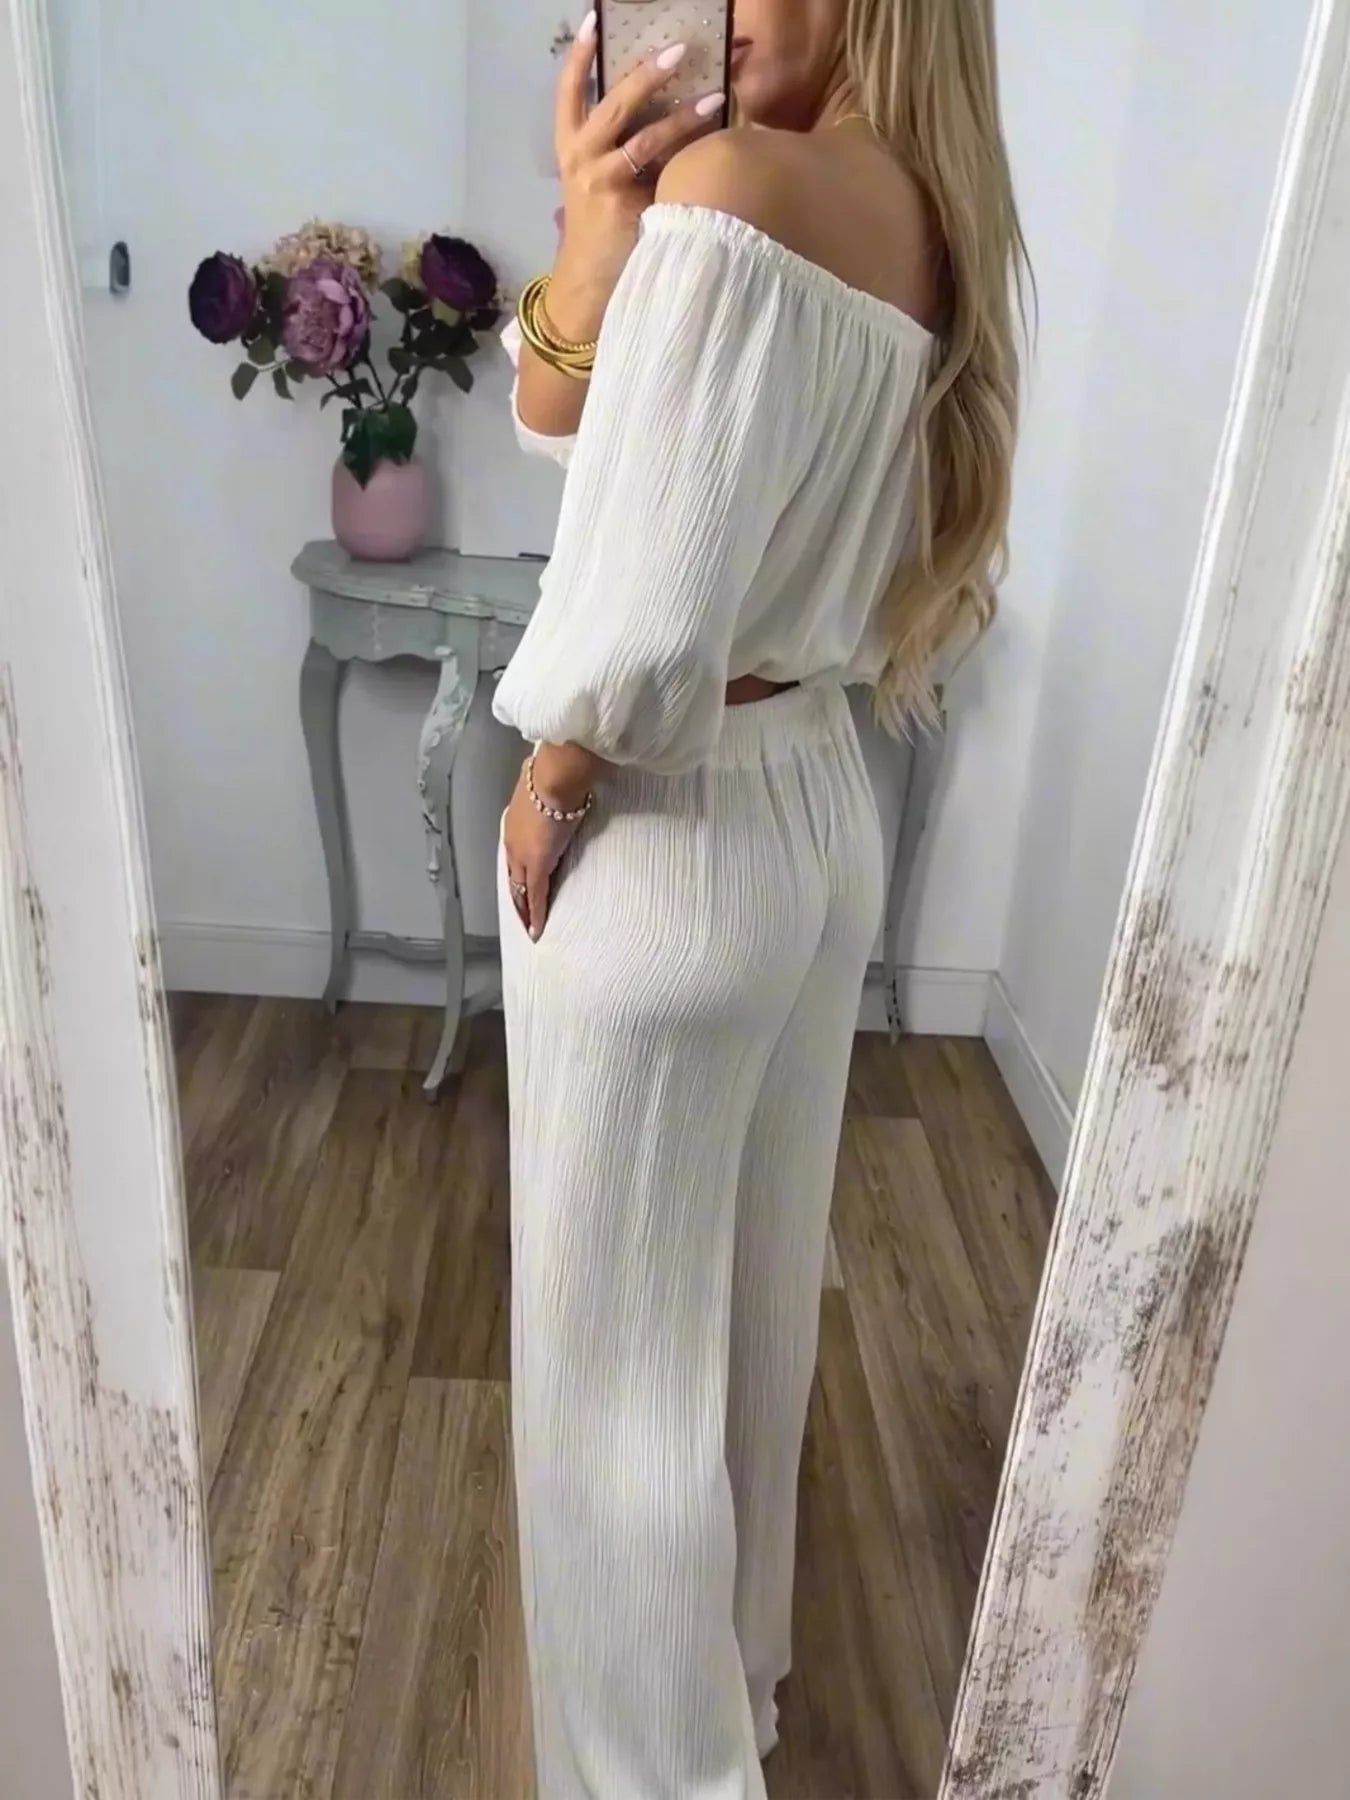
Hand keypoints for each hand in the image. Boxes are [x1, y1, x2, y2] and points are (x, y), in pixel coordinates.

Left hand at [502, 761, 583, 940]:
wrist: (556, 776)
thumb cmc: (556, 773)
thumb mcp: (548, 786)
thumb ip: (551, 795)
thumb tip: (562, 792)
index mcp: (516, 820)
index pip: (516, 852)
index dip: (518, 868)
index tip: (521, 880)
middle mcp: (513, 839)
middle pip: (513, 873)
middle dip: (516, 892)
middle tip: (521, 911)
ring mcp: (522, 855)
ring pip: (520, 887)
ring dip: (524, 906)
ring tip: (528, 924)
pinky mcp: (536, 867)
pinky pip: (535, 895)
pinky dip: (536, 914)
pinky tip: (537, 929)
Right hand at [551, 12, 723, 318]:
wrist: (589, 288)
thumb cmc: (603, 232)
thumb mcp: (602, 183)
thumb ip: (625, 150)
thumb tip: (674, 109)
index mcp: (571, 147)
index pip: (569, 92)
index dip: (580, 56)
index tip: (594, 20)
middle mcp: (581, 160)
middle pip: (612, 105)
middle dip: (646, 74)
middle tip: (681, 48)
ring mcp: (601, 184)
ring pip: (644, 139)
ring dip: (683, 116)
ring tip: (716, 97)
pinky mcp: (625, 209)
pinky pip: (665, 176)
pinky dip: (691, 160)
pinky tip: (719, 150)